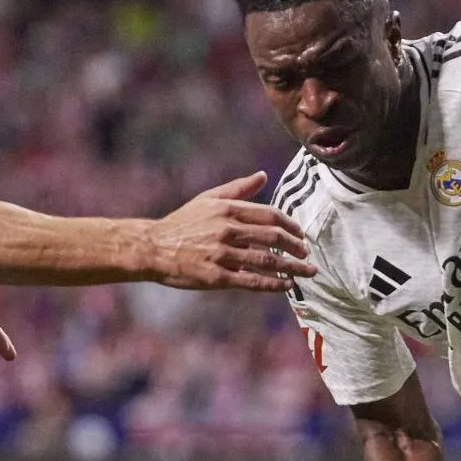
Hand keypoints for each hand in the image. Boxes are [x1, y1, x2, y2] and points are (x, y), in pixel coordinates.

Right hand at [148, 172, 316, 292]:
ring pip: (266, 261)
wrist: (153, 248)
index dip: (290, 226)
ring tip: (307, 272)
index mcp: (227, 209)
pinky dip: (273, 284)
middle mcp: (227, 230)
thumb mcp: (208, 199)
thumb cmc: (182, 223)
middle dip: (296, 247)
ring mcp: (222, 254)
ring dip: (292, 267)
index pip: (270, 216)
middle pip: (273, 238)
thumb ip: (237, 188)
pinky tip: (287, 285)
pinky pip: (251, 281)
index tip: (300, 235)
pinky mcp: (216, 277)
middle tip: (307, 254)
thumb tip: (263, 176)